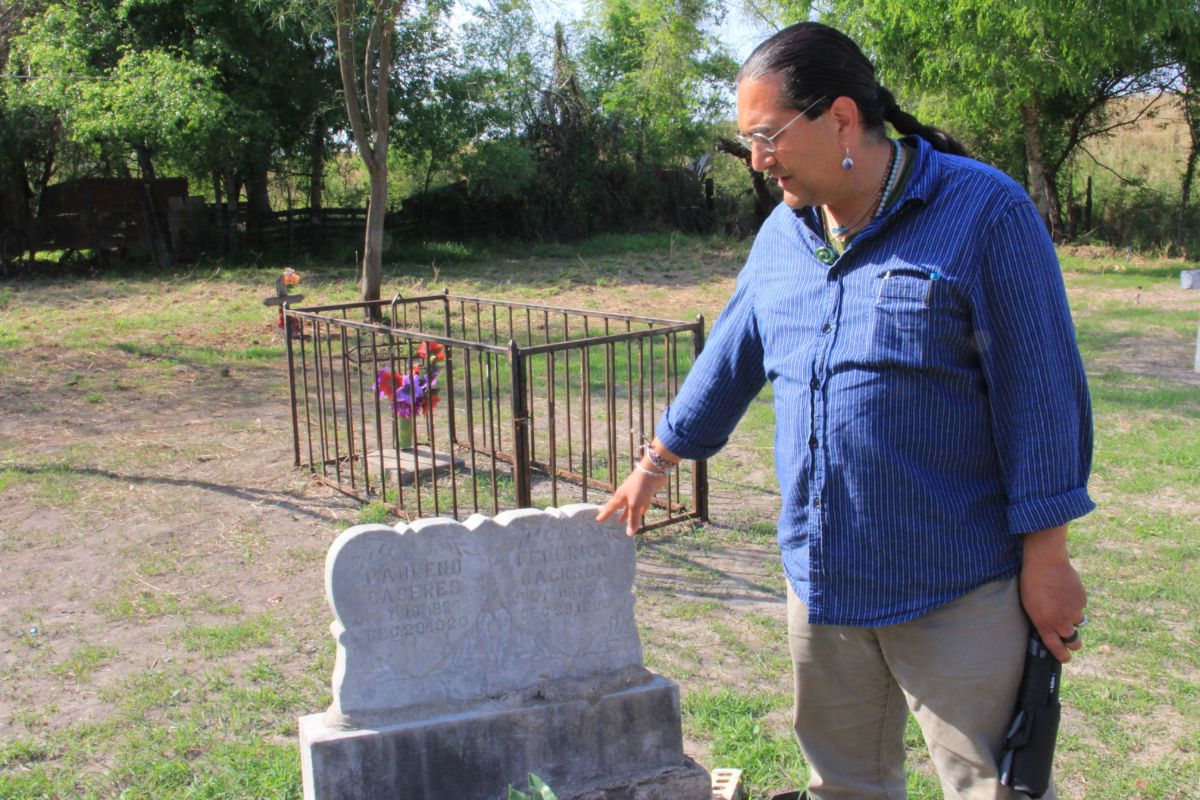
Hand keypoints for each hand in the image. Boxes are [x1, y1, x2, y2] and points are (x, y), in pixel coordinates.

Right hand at [596, 467, 668, 536]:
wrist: (653, 470)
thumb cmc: (640, 486)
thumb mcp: (635, 504)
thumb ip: (633, 519)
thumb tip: (629, 534)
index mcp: (620, 497)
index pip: (610, 508)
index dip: (604, 514)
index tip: (598, 520)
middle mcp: (626, 495)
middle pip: (618, 506)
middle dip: (614, 513)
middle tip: (608, 520)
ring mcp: (636, 493)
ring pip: (630, 506)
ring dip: (626, 513)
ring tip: (621, 520)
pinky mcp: (645, 492)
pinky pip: (641, 503)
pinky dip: (640, 509)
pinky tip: (641, 513)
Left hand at [1019, 525, 1086, 662]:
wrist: (1045, 563)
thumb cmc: (1031, 582)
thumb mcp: (1029, 604)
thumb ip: (1041, 619)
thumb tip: (1049, 628)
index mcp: (1044, 624)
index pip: (1055, 647)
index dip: (1062, 655)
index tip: (1066, 658)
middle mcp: (1060, 621)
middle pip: (1073, 641)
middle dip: (1073, 642)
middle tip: (1071, 638)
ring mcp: (1073, 611)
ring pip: (1077, 622)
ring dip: (1072, 617)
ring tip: (1061, 603)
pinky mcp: (1081, 600)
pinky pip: (1080, 606)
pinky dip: (1075, 602)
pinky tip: (1065, 590)